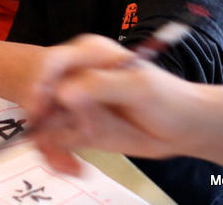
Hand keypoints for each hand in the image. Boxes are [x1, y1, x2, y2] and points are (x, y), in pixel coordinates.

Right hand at [27, 34, 201, 173]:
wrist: (184, 128)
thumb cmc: (167, 98)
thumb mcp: (137, 86)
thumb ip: (99, 86)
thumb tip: (63, 93)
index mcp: (89, 55)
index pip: (53, 64)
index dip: (40, 85)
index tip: (38, 108)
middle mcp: (77, 77)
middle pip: (42, 96)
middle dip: (42, 122)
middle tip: (51, 145)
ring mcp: (76, 105)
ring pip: (45, 123)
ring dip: (50, 145)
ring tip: (68, 164)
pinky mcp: (79, 129)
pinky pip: (56, 142)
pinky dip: (59, 158)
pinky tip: (74, 168)